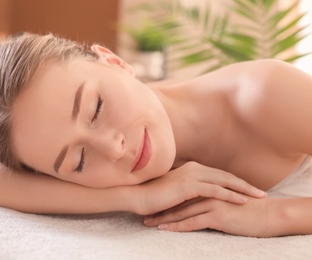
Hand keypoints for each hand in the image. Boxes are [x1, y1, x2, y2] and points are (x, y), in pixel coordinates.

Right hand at [133, 161, 265, 214]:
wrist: (137, 195)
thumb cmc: (153, 194)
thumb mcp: (174, 189)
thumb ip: (187, 188)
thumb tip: (196, 195)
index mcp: (191, 168)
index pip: (218, 175)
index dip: (235, 182)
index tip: (249, 189)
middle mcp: (194, 168)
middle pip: (225, 176)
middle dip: (245, 184)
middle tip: (262, 193)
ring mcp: (191, 175)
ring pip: (224, 181)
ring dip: (243, 189)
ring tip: (259, 197)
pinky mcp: (189, 186)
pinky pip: (215, 190)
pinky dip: (230, 194)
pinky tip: (242, 200)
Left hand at [143, 196, 276, 236]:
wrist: (267, 215)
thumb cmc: (247, 210)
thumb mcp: (225, 202)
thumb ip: (211, 199)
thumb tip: (198, 206)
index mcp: (208, 188)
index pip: (182, 194)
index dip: (167, 200)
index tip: (152, 205)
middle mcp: (207, 192)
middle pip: (178, 201)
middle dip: (160, 208)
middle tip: (144, 214)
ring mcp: (211, 202)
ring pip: (181, 211)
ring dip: (164, 218)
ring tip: (148, 223)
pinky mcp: (216, 214)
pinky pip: (192, 222)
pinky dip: (177, 226)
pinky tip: (165, 229)